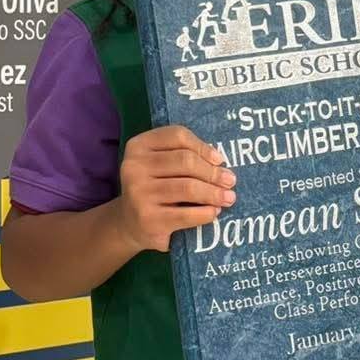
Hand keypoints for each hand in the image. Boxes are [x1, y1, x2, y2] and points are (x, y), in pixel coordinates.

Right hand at [119, 126, 235, 253]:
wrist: (129, 224)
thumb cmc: (154, 187)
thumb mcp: (160, 164)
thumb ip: (182, 154)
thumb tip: (219, 162)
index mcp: (138, 146)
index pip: (177, 136)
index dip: (202, 146)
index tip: (219, 159)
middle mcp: (134, 167)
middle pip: (185, 161)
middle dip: (213, 172)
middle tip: (230, 181)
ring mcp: (139, 194)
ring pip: (188, 187)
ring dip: (214, 193)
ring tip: (229, 197)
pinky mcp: (149, 220)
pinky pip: (186, 214)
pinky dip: (206, 213)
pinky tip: (214, 212)